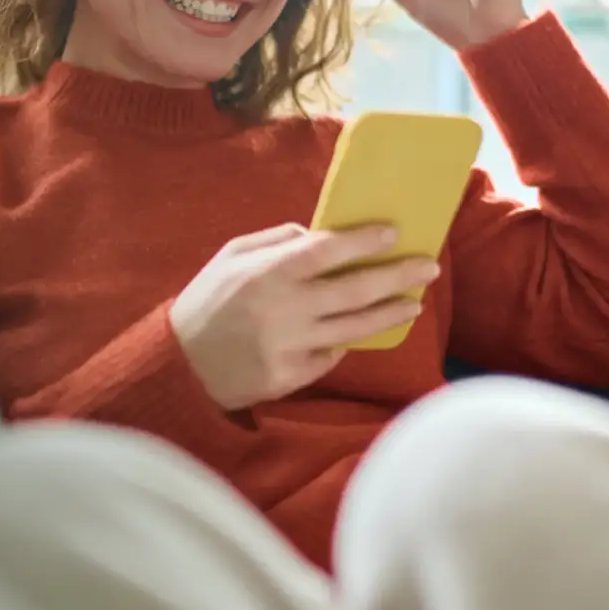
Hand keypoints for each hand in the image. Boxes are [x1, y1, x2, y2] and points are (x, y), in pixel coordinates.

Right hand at [168, 224, 440, 409]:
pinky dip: (345, 342)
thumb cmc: (206, 301)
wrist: (180, 365)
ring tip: (413, 303)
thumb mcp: (230, 256)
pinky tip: (357, 332)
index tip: (394, 232)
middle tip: (428, 267)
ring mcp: (290, 347)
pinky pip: (331, 356)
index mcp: (267, 273)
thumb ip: (275, 240)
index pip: (326, 250)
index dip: (363, 241)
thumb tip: (318, 234)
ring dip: (390, 314)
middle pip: (355, 291)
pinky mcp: (292, 377)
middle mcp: (284, 310)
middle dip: (397, 276)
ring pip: (355, 328)